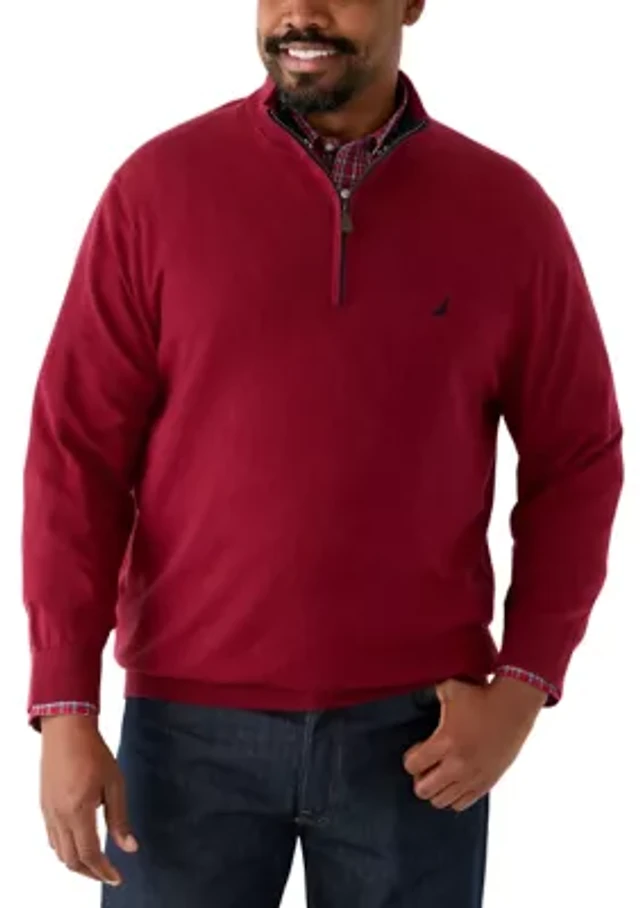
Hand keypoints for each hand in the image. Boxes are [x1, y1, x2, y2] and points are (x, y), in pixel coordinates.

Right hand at [40, 715, 137, 885]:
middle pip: (71, 860)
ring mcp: (48, 812)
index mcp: (78, 811)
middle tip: (108, 874)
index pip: (89, 854)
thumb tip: (129, 847)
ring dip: (77, 863)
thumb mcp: (115, 783)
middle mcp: (59, 816)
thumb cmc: (93, 752)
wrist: (67, 730)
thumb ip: (120, 818)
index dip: (104, 871)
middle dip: (90, 872)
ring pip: (59, 852)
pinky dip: (65, 849)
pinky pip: (52, 838)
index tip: (117, 877)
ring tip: (96, 863)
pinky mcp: (44, 806)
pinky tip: (79, 843)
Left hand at [402, 676, 545, 811]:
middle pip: (423, 790)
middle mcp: (457, 765)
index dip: (411, 758)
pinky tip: (456, 780)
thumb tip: (416, 696)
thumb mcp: (449, 688)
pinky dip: (454, 795)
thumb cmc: (482, 696)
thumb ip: (428, 695)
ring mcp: (473, 777)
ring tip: (441, 773)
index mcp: (445, 742)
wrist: (514, 706)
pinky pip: (461, 804)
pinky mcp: (486, 783)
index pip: (412, 765)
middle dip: (420, 777)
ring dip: (437, 788)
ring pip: (441, 801)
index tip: (418, 750)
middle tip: (427, 765)